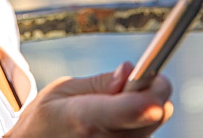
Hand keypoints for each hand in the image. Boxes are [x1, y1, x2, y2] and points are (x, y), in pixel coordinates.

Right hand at [4, 62, 173, 137]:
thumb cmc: (46, 120)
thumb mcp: (63, 90)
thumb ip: (101, 82)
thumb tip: (130, 70)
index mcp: (88, 117)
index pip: (135, 108)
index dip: (153, 92)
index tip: (154, 76)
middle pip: (156, 114)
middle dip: (149, 92)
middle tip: (126, 84)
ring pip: (153, 124)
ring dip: (141, 110)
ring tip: (110, 109)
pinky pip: (144, 134)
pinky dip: (135, 123)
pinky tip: (112, 123)